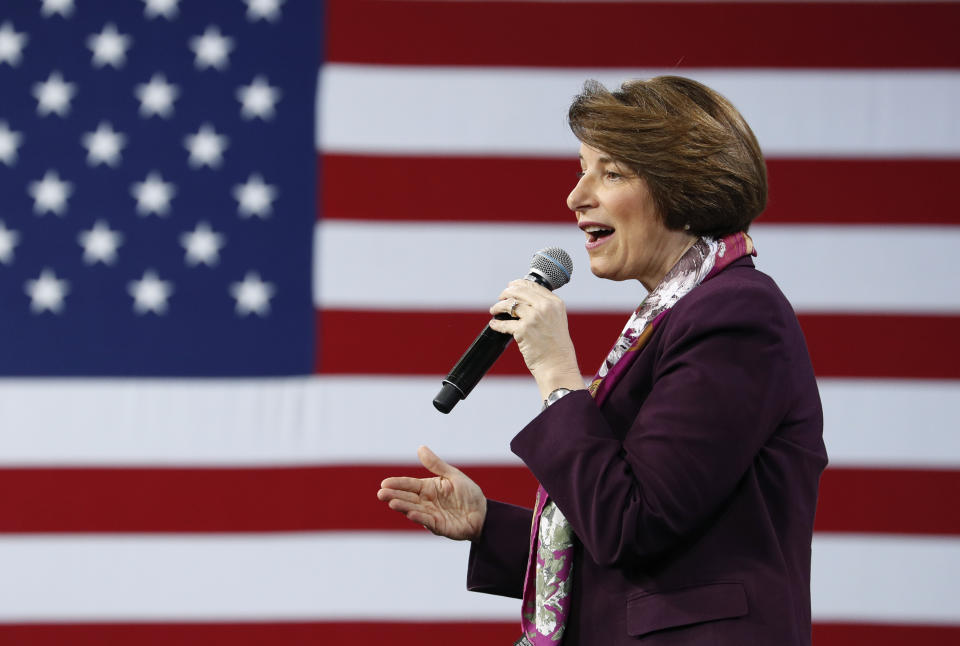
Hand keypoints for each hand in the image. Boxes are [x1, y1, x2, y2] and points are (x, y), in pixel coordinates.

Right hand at [377, 446, 486, 540]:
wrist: (483, 512)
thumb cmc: (467, 493)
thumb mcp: (452, 475)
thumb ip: (436, 464)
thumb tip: (420, 447)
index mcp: (428, 488)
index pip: (409, 485)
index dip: (397, 484)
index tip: (384, 483)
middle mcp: (426, 502)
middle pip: (407, 498)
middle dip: (394, 496)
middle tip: (381, 494)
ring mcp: (431, 515)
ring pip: (414, 510)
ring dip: (403, 507)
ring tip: (392, 503)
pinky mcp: (439, 526)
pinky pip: (427, 521)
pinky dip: (419, 518)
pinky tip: (410, 514)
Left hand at [489, 279, 583, 398]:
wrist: (557, 364)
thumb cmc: (556, 346)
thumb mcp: (556, 320)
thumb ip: (544, 308)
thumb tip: (523, 301)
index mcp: (555, 303)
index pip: (532, 285)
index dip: (518, 284)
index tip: (510, 286)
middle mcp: (545, 307)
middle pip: (519, 291)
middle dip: (506, 293)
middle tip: (500, 298)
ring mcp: (534, 317)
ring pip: (509, 304)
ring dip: (498, 306)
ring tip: (494, 310)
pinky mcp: (523, 329)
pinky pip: (504, 323)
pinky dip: (497, 324)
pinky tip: (494, 324)